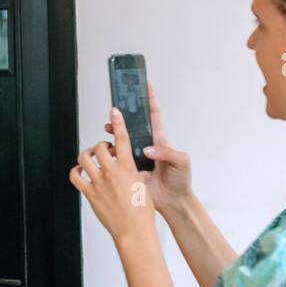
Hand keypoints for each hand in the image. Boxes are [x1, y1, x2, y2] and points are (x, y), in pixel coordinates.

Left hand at [69, 108, 156, 244]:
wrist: (134, 230)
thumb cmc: (142, 210)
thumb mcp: (142, 184)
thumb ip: (131, 170)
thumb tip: (124, 163)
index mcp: (129, 168)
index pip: (123, 140)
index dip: (119, 123)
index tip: (115, 111)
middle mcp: (112, 173)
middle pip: (100, 147)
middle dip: (101, 145)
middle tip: (104, 150)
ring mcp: (98, 183)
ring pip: (84, 158)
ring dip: (86, 155)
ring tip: (90, 158)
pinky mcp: (89, 193)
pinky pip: (75, 176)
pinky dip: (75, 170)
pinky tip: (80, 171)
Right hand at [105, 82, 191, 212]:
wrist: (173, 201)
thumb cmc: (180, 180)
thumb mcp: (181, 163)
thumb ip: (167, 153)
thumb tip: (148, 149)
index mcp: (160, 140)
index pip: (154, 115)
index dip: (150, 99)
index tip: (145, 85)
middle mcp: (147, 146)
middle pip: (133, 124)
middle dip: (124, 113)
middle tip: (115, 107)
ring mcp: (137, 157)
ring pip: (122, 139)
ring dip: (114, 132)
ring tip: (107, 127)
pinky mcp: (129, 168)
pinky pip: (117, 157)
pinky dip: (109, 152)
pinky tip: (104, 150)